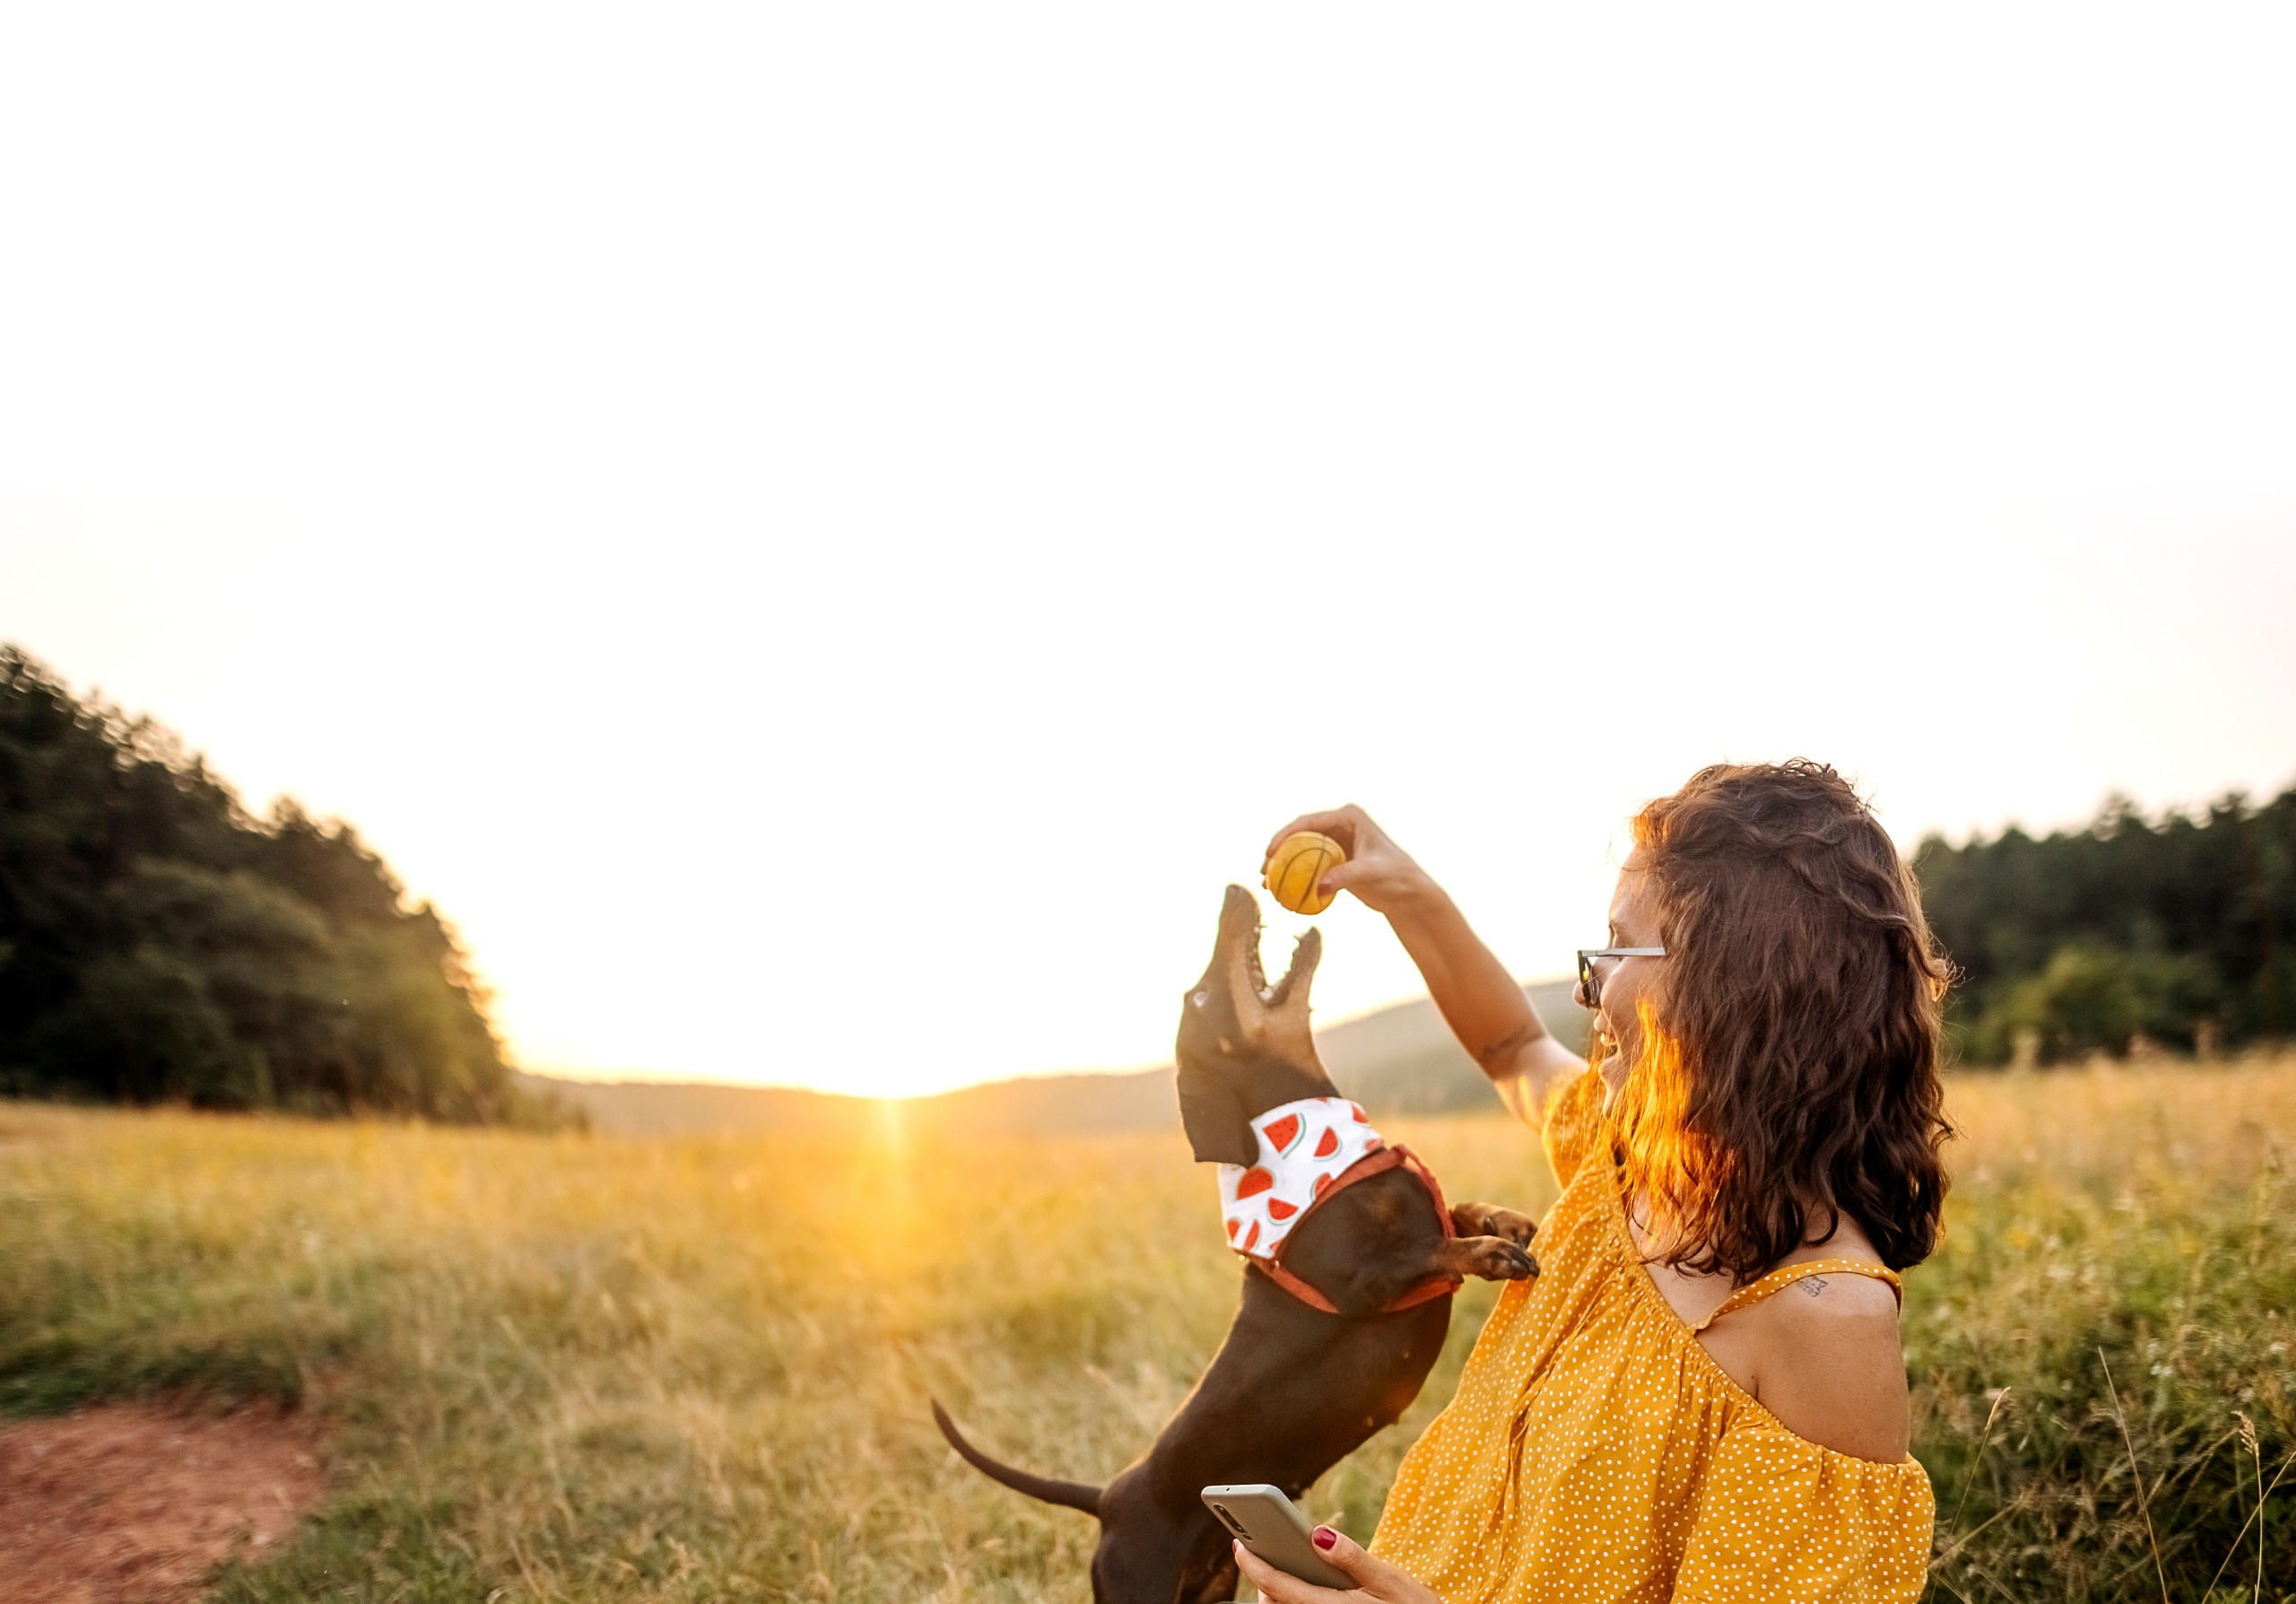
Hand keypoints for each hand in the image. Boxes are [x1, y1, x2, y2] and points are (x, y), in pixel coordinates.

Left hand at [1230, 1527, 1440, 1603]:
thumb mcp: (1391, 1580)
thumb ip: (1353, 1557)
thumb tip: (1318, 1533)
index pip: (1278, 1587)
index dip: (1252, 1564)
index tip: (1237, 1544)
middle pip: (1276, 1603)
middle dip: (1264, 1579)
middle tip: (1262, 1548)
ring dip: (1278, 1591)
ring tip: (1281, 1562)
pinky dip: (1294, 1598)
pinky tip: (1304, 1580)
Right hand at [1264, 805, 1437, 917]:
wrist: (1407, 893)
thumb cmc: (1396, 877)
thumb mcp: (1371, 874)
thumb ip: (1346, 876)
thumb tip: (1319, 886)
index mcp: (1348, 817)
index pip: (1309, 822)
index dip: (1285, 835)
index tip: (1270, 852)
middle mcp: (1340, 826)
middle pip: (1300, 835)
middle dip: (1278, 852)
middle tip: (1263, 870)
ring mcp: (1336, 843)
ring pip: (1301, 851)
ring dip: (1283, 866)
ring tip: (1266, 883)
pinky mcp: (1334, 860)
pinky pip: (1308, 866)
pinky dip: (1294, 877)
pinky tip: (1281, 892)